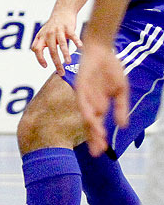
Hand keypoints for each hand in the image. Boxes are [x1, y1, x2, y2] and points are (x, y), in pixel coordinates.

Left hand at [31, 12, 81, 75]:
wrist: (62, 12)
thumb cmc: (52, 26)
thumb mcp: (42, 35)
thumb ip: (40, 45)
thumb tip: (41, 62)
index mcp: (41, 37)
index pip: (36, 49)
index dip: (39, 58)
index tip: (45, 66)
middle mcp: (48, 34)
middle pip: (51, 50)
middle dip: (56, 63)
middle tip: (61, 72)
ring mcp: (58, 30)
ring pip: (62, 44)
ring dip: (65, 54)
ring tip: (68, 62)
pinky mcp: (68, 27)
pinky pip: (73, 36)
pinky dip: (77, 42)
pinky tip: (81, 48)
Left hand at [74, 42, 127, 156]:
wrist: (103, 52)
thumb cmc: (110, 70)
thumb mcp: (120, 91)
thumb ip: (120, 108)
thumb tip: (123, 125)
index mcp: (98, 105)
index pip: (96, 125)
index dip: (98, 138)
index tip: (103, 151)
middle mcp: (89, 102)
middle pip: (90, 124)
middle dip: (93, 137)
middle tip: (97, 152)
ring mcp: (84, 94)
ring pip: (86, 113)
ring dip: (92, 125)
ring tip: (99, 137)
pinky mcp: (81, 85)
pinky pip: (83, 98)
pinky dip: (88, 107)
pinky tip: (93, 116)